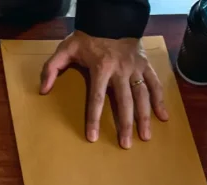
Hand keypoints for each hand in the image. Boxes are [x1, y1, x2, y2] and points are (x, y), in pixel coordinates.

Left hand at [40, 31, 169, 148]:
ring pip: (142, 96)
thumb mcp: (65, 48)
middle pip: (124, 102)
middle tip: (125, 144)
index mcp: (101, 68)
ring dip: (144, 117)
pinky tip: (163, 117)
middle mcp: (121, 70)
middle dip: (125, 124)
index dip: (94, 119)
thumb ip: (52, 68)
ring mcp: (135, 68)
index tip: (93, 137)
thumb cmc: (87, 37)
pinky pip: (155, 84)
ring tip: (145, 137)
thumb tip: (43, 90)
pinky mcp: (146, 65)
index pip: (97, 98)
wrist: (112, 19)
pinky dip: (160, 100)